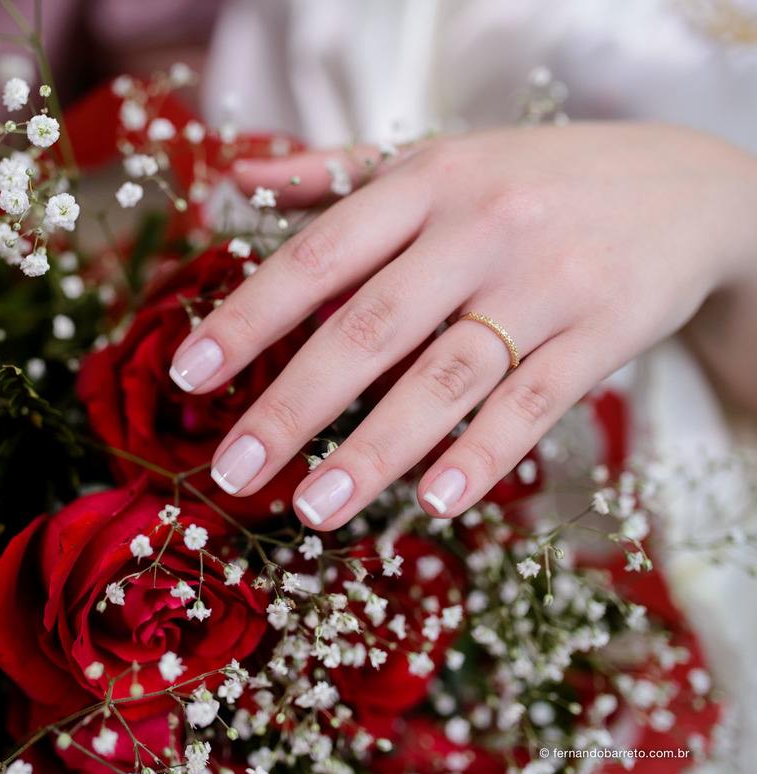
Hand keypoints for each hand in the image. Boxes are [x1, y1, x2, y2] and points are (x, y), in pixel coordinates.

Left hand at [167, 123, 756, 528]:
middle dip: (292, 404)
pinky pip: (534, 403)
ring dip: (375, 450)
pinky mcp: (605, 332)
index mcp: (425, 182)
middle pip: (370, 326)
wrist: (691, 185)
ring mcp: (546, 283)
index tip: (187, 376)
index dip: (248, 317)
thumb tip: (237, 180)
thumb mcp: (438, 157)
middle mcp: (479, 229)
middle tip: (231, 469)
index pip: (318, 256)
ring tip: (313, 510)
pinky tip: (432, 503)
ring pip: (446, 376)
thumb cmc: (534, 179)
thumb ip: (335, 174)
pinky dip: (482, 455)